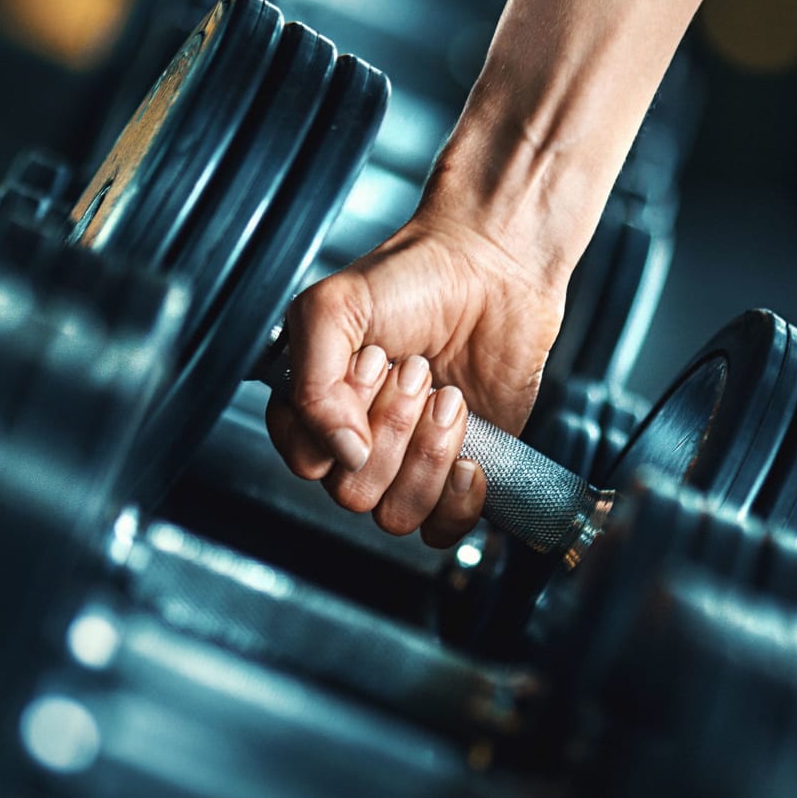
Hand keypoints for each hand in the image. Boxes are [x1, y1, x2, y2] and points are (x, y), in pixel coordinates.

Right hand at [265, 203, 567, 547]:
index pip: (304, 459)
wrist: (492, 268)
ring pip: (397, 513)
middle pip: (352, 491)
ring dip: (427, 454)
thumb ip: (312, 382)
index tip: (369, 366)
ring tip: (447, 397)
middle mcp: (357, 439)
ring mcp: (407, 460)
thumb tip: (341, 452)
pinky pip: (442, 528)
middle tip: (415, 371)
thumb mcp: (334, 308)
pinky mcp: (456, 472)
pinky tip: (468, 452)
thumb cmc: (413, 278)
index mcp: (316, 405)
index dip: (338, 423)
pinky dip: (457, 499)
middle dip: (392, 428)